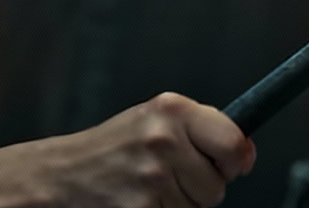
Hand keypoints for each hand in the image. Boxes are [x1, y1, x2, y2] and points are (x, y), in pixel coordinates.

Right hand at [13, 93, 255, 207]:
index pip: (233, 142)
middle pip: (217, 185)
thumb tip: (246, 154)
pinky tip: (140, 201)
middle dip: (200, 187)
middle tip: (168, 177)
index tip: (227, 165)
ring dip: (180, 205)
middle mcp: (162, 139)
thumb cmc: (113, 149)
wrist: (62, 174)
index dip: (235, 161)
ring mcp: (152, 176)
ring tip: (148, 188)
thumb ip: (203, 130)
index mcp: (171, 110)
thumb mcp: (156, 121)